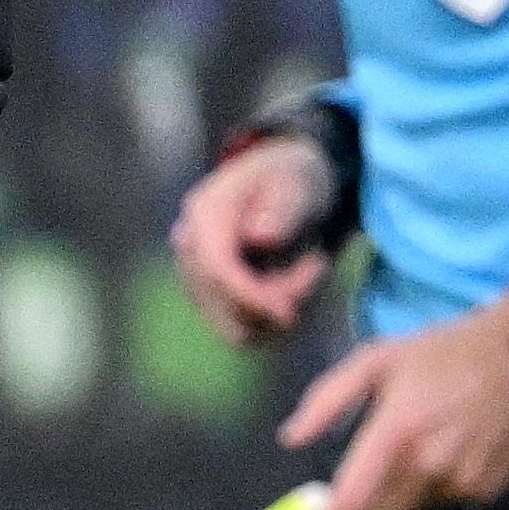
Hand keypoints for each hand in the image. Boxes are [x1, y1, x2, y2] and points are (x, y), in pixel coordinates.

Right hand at [170, 135, 338, 344]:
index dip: (250, 297)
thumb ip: (283, 209)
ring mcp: (194, 273)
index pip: (216, 269)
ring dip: (280, 312)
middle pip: (225, 302)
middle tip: (320, 265)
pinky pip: (244, 329)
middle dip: (279, 298)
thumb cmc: (294, 180)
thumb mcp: (299, 184)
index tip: (291, 314)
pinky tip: (294, 286)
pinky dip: (275, 319)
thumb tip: (259, 237)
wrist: (285, 185)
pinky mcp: (209, 296)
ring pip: (235, 325)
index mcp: (204, 214)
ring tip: (309, 273)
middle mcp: (188, 246)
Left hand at [282, 298, 508, 509]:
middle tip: (340, 503)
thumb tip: (291, 438)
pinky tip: (438, 447)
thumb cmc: (437, 354)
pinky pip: (440, 499)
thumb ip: (327, 400)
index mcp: (396, 430)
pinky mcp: (484, 489)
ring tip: (407, 446)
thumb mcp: (374, 359)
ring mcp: (462, 481)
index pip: (354, 498)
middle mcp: (430, 464)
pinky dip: (427, 485)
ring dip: (393, 495)